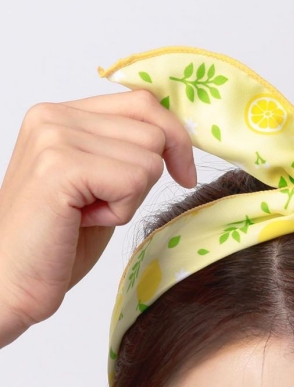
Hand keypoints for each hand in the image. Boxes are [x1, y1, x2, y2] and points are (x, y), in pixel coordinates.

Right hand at [0, 90, 196, 344]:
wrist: (9, 285)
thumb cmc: (58, 239)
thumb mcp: (103, 180)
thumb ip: (128, 148)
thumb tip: (180, 136)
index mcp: (62, 114)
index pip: (144, 102)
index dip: (175, 139)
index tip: (184, 174)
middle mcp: (53, 116)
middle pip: (154, 131)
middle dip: (146, 178)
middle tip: (101, 204)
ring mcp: (54, 138)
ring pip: (150, 159)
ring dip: (130, 198)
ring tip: (86, 213)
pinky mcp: (60, 167)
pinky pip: (134, 181)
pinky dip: (121, 211)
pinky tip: (82, 222)